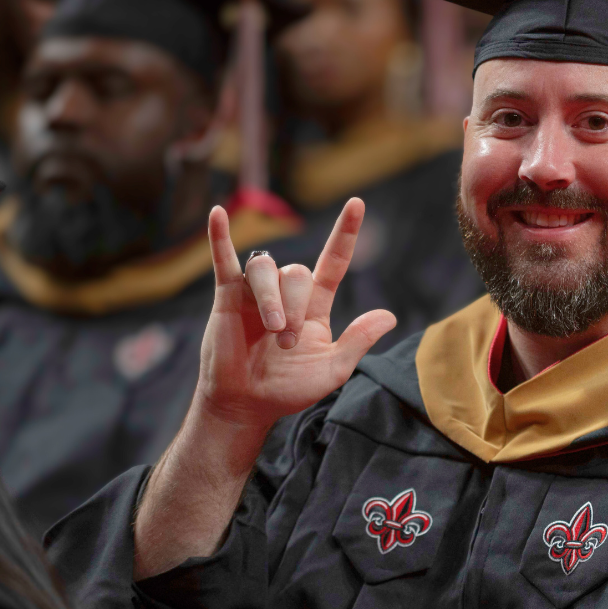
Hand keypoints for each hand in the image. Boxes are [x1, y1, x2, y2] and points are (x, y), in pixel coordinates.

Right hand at [197, 198, 395, 430]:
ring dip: (272, 297)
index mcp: (315, 306)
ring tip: (273, 328)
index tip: (357, 203)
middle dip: (295, 308)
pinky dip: (220, 237)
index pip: (333, 261)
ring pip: (267, 269)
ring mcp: (256, 292)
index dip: (345, 233)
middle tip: (288, 343)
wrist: (247, 405)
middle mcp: (287, 293)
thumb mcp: (332, 369)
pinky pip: (224, 260)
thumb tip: (389, 316)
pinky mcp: (227, 297)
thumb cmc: (288, 390)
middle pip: (297, 274)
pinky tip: (218, 213)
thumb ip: (357, 341)